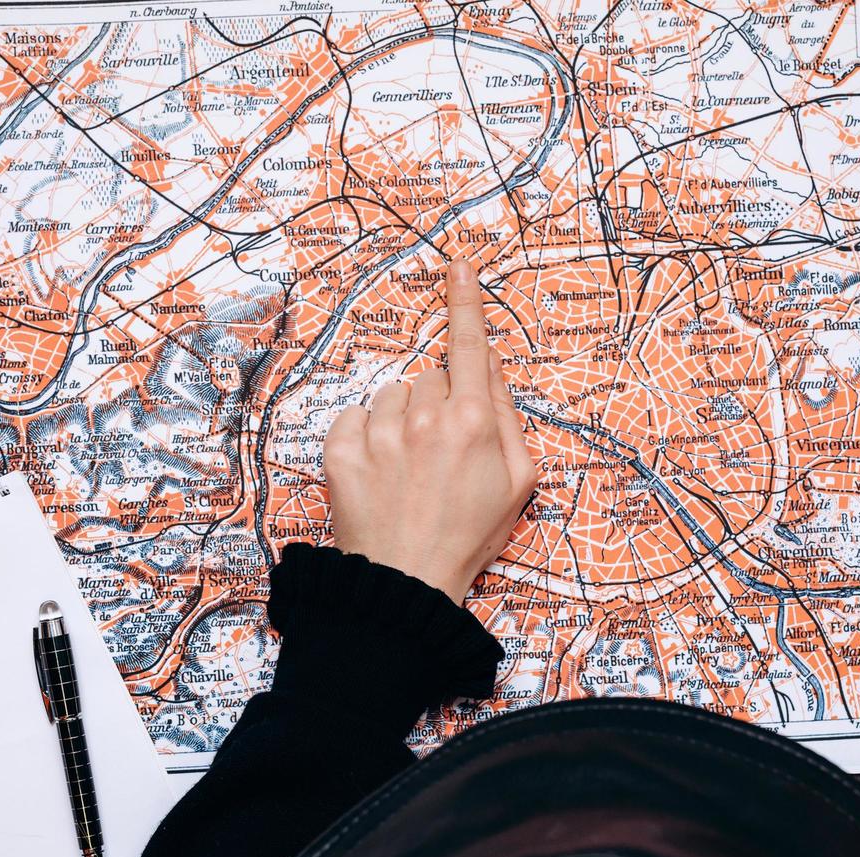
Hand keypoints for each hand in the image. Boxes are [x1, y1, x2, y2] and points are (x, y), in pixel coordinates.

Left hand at [322, 260, 538, 604]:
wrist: (406, 585)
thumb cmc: (469, 537)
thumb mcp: (518, 484)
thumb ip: (508, 419)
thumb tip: (491, 370)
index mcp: (474, 422)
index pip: (471, 347)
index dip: (466, 303)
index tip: (458, 267)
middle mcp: (426, 419)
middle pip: (433, 379)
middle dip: (440, 406)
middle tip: (441, 457)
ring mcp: (380, 433)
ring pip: (393, 397)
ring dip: (400, 423)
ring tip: (407, 471)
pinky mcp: (341, 450)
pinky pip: (355, 417)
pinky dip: (365, 438)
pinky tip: (377, 473)